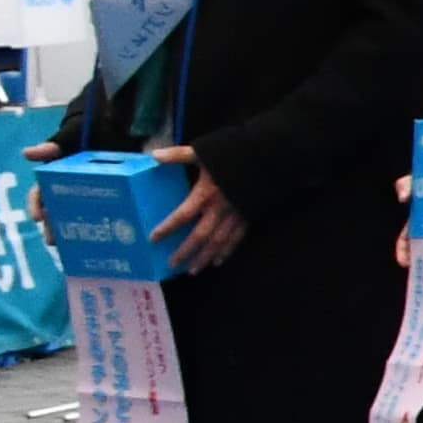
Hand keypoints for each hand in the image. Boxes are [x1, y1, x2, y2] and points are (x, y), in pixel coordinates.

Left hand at [148, 145, 247, 275]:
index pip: (183, 215)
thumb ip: (179, 155)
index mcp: (205, 193)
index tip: (154, 239)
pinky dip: (227, 251)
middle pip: (200, 235)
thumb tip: (153, 155)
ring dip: (205, 257)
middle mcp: (219, 209)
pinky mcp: (248, 216)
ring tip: (193, 270)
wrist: (268, 157)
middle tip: (172, 265)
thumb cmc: (234, 153)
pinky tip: (218, 261)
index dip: (168, 228)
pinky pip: (236, 238)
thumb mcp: (204, 151)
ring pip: (218, 242)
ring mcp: (235, 215)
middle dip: (186, 251)